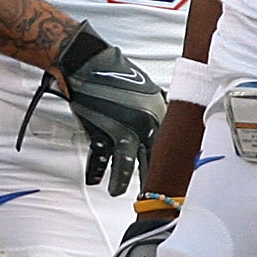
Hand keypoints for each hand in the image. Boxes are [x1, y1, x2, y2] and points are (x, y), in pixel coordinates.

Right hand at [57, 24, 163, 195]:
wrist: (86, 62)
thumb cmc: (114, 73)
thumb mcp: (144, 89)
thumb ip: (154, 110)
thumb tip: (160, 128)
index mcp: (159, 111)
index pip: (169, 145)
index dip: (167, 164)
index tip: (169, 178)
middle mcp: (144, 121)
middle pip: (151, 158)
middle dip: (149, 178)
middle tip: (149, 194)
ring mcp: (122, 127)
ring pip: (126, 163)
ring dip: (121, 181)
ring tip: (116, 193)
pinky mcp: (100, 131)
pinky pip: (100, 158)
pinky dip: (96, 170)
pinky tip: (95, 179)